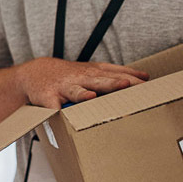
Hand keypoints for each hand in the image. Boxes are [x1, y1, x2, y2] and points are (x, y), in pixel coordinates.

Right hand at [16, 57, 147, 107]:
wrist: (34, 73)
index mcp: (93, 72)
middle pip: (101, 80)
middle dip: (115, 82)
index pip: (116, 73)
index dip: (132, 78)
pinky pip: (54, 105)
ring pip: (79, 90)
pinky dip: (56, 109)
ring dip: (87, 92)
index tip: (148, 84)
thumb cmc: (69, 74)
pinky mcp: (49, 97)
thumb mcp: (93, 69)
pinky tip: (61, 112)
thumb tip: (144, 76)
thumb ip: (117, 73)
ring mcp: (65, 87)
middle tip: (130, 85)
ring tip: (96, 95)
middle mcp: (81, 78)